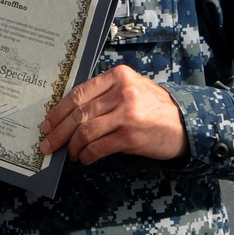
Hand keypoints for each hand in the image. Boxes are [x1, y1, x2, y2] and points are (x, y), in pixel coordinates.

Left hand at [39, 65, 187, 164]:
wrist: (186, 125)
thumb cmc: (155, 107)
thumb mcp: (132, 87)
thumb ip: (105, 93)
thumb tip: (71, 113)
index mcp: (118, 76)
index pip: (79, 93)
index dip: (59, 111)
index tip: (47, 123)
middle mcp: (122, 92)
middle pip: (79, 113)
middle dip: (59, 131)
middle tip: (48, 143)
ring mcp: (126, 114)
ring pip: (86, 131)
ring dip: (73, 146)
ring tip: (70, 154)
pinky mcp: (131, 136)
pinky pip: (99, 147)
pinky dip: (87, 155)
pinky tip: (84, 158)